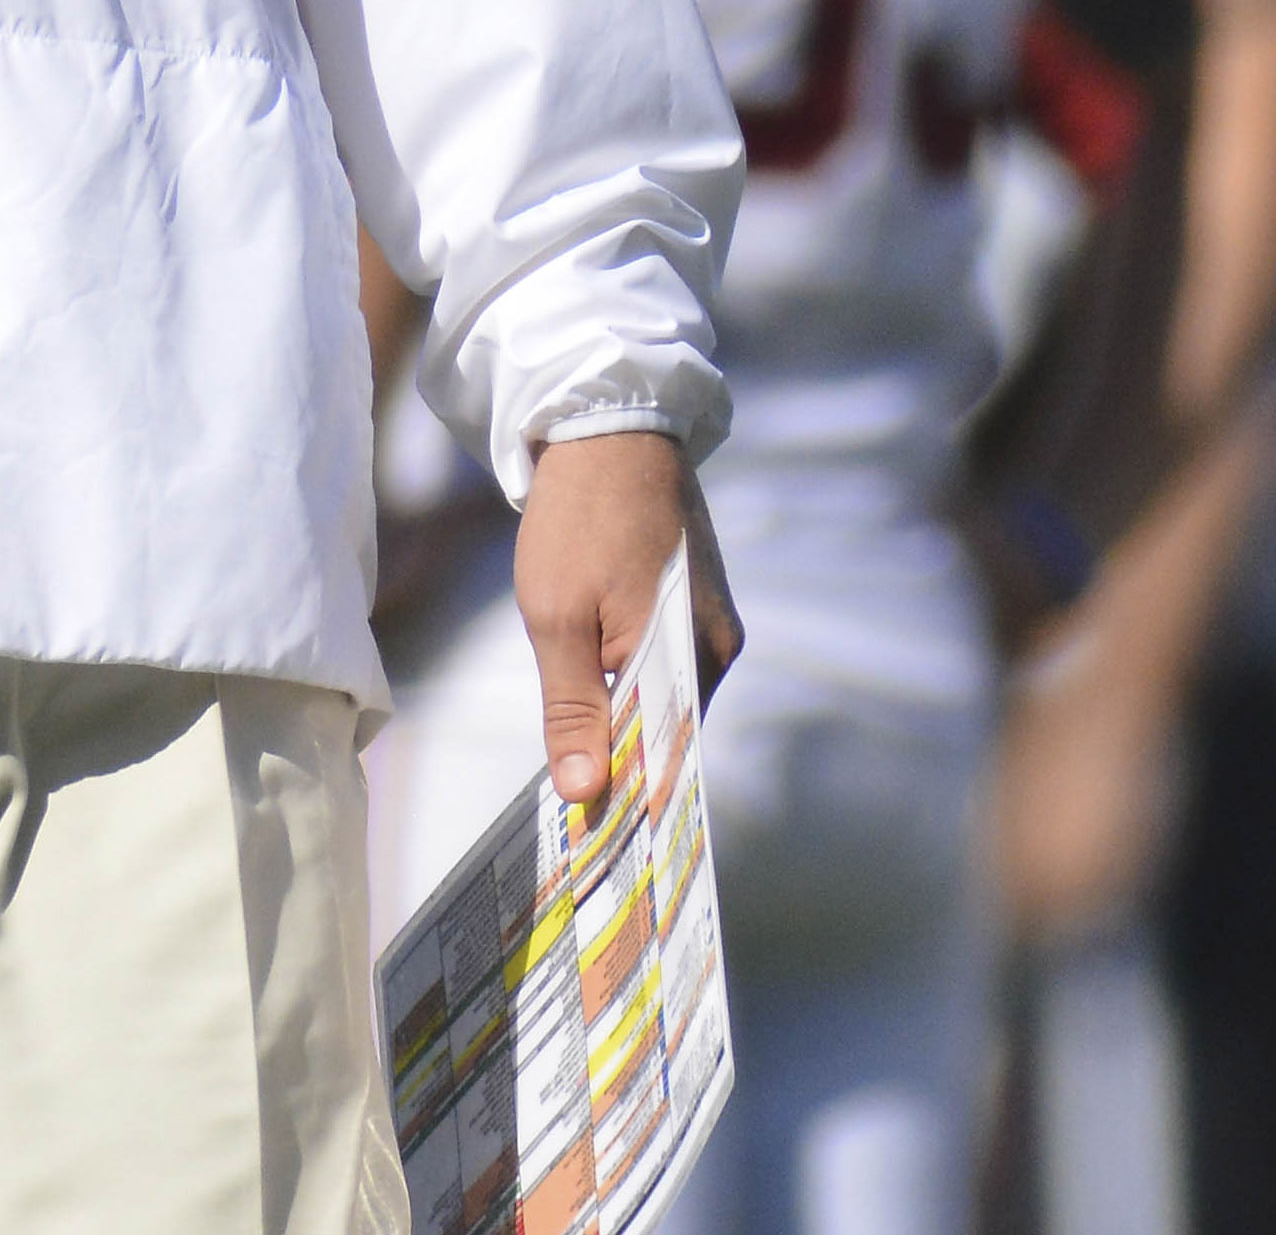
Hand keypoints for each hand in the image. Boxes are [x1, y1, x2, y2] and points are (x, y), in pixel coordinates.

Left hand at [515, 428, 738, 811]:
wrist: (607, 426)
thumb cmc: (579, 517)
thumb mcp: (557, 617)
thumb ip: (574, 709)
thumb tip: (585, 795)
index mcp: (694, 656)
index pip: (667, 759)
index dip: (628, 805)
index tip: (589, 849)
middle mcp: (718, 647)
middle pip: (670, 735)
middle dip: (623, 774)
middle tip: (570, 821)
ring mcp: (710, 624)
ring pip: (664, 702)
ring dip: (622, 731)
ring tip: (575, 770)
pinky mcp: (695, 606)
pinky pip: (664, 669)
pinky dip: (629, 692)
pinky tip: (593, 706)